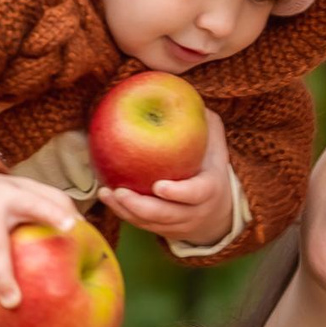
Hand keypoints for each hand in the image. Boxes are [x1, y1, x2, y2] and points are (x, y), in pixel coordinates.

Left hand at [97, 111, 236, 248]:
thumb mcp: (215, 146)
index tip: (159, 186)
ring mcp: (178, 225)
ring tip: (106, 194)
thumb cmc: (212, 168)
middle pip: (166, 215)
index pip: (195, 195)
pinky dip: (123, 214)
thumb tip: (184, 95)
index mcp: (210, 190)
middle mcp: (194, 212)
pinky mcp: (162, 231)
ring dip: (126, 211)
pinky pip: (141, 225)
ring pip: (150, 224)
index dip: (178, 193)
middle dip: (141, 206)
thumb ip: (204, 125)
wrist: (219, 211)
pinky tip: (107, 197)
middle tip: (120, 191)